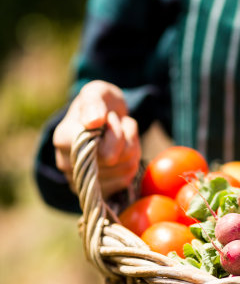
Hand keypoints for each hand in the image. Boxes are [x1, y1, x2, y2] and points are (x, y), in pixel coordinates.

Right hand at [53, 80, 140, 198]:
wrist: (106, 121)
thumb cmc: (101, 105)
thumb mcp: (97, 92)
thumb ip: (94, 102)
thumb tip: (93, 122)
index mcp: (62, 138)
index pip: (90, 144)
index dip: (111, 131)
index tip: (107, 118)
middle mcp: (67, 164)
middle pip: (111, 158)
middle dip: (123, 137)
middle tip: (116, 125)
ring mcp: (83, 181)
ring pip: (124, 168)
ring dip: (131, 148)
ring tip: (120, 137)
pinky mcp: (99, 192)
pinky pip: (127, 179)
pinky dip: (132, 161)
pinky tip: (123, 151)